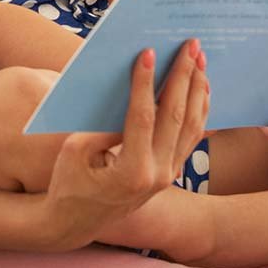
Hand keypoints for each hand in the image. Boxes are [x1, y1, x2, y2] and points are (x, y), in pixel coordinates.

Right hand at [42, 39, 208, 249]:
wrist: (75, 222)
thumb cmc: (67, 182)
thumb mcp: (76, 150)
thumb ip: (104, 125)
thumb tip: (126, 91)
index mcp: (131, 171)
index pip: (142, 117)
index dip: (145, 82)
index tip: (148, 52)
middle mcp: (158, 175)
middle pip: (176, 117)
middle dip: (183, 76)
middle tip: (189, 45)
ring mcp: (169, 176)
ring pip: (193, 126)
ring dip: (196, 89)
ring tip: (199, 58)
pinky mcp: (171, 173)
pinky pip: (192, 137)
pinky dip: (199, 109)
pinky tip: (200, 87)